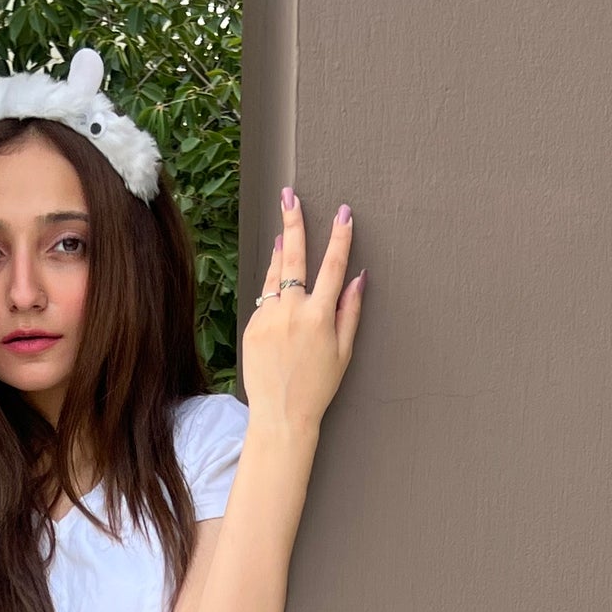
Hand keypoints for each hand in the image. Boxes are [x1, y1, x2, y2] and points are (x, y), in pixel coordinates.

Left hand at [238, 189, 365, 433]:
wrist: (280, 415)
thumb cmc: (318, 387)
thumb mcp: (343, 351)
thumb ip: (350, 311)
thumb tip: (359, 278)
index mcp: (319, 316)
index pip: (334, 265)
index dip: (340, 236)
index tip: (343, 212)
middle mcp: (292, 311)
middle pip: (294, 256)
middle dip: (294, 222)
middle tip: (290, 195)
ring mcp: (268, 317)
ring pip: (274, 275)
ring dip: (280, 252)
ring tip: (283, 233)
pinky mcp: (251, 326)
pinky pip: (264, 301)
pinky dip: (273, 294)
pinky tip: (279, 296)